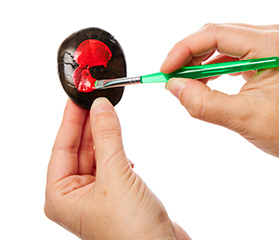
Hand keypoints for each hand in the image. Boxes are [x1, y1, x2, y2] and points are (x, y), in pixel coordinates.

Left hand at [45, 98, 189, 239]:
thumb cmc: (131, 231)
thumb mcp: (115, 176)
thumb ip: (107, 138)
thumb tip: (100, 109)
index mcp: (61, 197)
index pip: (61, 149)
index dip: (69, 121)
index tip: (76, 99)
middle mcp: (76, 197)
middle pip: (79, 150)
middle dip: (88, 125)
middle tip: (95, 100)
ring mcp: (98, 195)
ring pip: (97, 156)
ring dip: (104, 136)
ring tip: (108, 113)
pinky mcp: (117, 194)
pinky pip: (112, 164)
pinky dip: (116, 150)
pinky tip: (119, 139)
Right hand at [162, 23, 278, 225]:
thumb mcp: (242, 119)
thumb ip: (203, 103)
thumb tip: (173, 86)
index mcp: (271, 46)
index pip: (215, 34)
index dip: (183, 50)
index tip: (165, 71)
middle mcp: (272, 37)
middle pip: (216, 34)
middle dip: (189, 56)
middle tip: (170, 79)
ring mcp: (271, 45)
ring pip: (221, 43)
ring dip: (200, 62)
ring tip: (185, 83)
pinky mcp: (266, 55)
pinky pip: (231, 53)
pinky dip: (213, 66)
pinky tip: (204, 81)